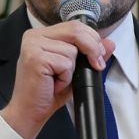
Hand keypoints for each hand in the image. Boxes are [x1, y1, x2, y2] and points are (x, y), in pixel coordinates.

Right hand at [1, 23, 113, 138]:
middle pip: (75, 30)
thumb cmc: (48, 92)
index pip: (74, 25)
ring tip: (58, 80)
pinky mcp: (35, 58)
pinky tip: (53, 84)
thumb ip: (90, 54)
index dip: (92, 38)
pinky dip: (65, 78)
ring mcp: (32, 46)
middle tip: (95, 65)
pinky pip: (65, 63)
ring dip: (71, 70)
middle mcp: (34, 36)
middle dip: (92, 48)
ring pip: (72, 50)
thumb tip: (110, 43)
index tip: (99, 56)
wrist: (29, 112)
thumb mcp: (74, 70)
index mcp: (41, 35)